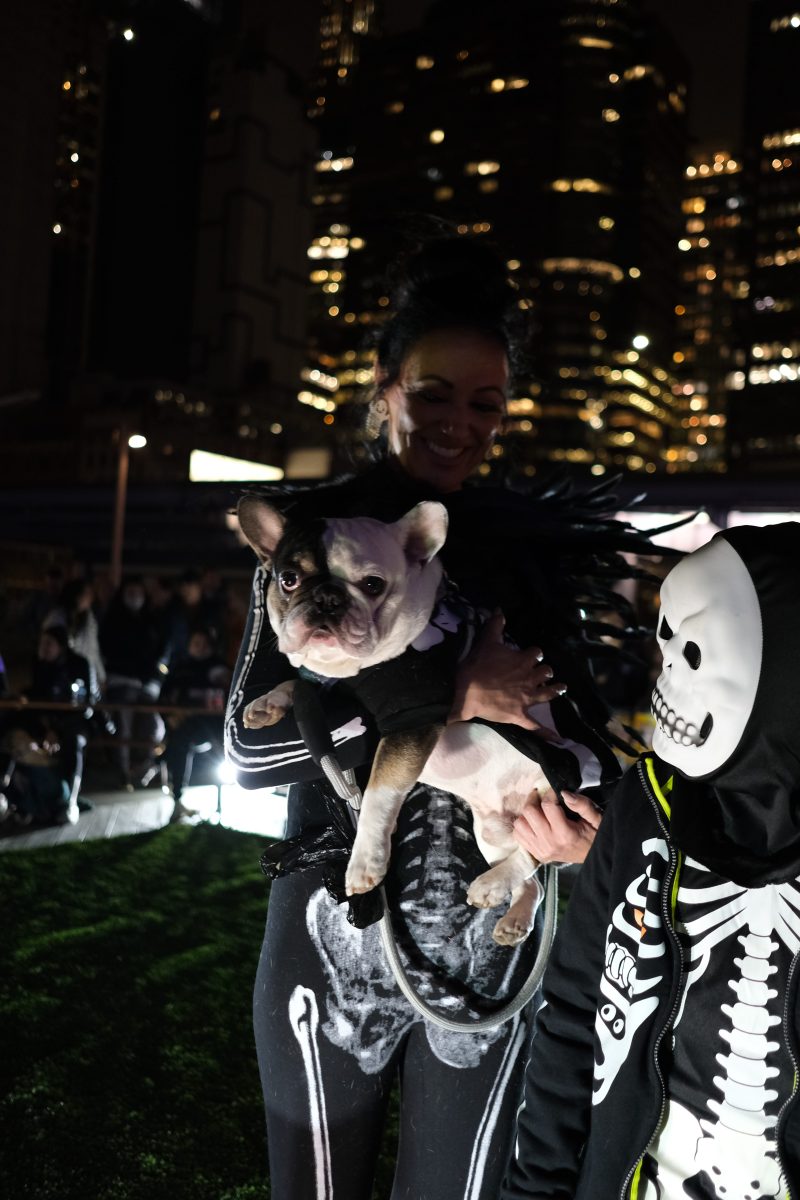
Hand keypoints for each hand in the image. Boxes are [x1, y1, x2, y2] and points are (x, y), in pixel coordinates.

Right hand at [449, 610, 565, 731]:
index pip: (537, 653)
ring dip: (555, 690)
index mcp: (523, 660)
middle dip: (545, 671)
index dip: (535, 654)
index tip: (532, 654)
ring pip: (547, 693)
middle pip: (546, 672)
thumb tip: (500, 609)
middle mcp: (529, 678)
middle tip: (543, 671)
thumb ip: (495, 625)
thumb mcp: (486, 641)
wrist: (465, 692)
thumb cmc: (476, 666)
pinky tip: (558, 739)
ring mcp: (527, 698)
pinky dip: (547, 733)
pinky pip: (536, 726)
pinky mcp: (520, 715)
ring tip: (561, 688)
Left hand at [512, 789, 601, 864]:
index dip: (549, 793)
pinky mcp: (536, 854)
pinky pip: (518, 835)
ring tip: (537, 810)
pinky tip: (534, 822)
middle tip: (541, 797)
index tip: (555, 791)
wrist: (593, 857)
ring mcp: (540, 850)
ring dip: (527, 813)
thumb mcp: (596, 819)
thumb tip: (563, 792)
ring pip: (520, 823)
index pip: (547, 806)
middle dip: (534, 799)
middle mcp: (549, 842)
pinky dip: (523, 825)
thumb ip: (582, 805)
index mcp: (565, 834)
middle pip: (529, 812)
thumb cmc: (595, 836)